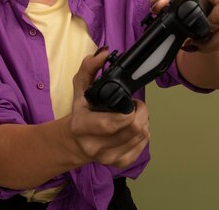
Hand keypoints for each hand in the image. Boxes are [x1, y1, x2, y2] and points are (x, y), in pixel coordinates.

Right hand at [65, 49, 149, 167]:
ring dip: (143, 121)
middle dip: (140, 112)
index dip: (127, 112)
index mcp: (81, 126)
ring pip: (141, 137)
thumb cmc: (80, 112)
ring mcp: (107, 157)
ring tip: (133, 114)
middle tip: (133, 104)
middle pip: (133, 129)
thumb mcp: (80, 87)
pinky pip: (143, 146)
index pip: (110, 124)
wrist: (74, 142)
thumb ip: (89, 67)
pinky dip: (143, 133)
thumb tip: (103, 54)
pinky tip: (133, 127)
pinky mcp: (119, 163)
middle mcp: (94, 145)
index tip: (130, 102)